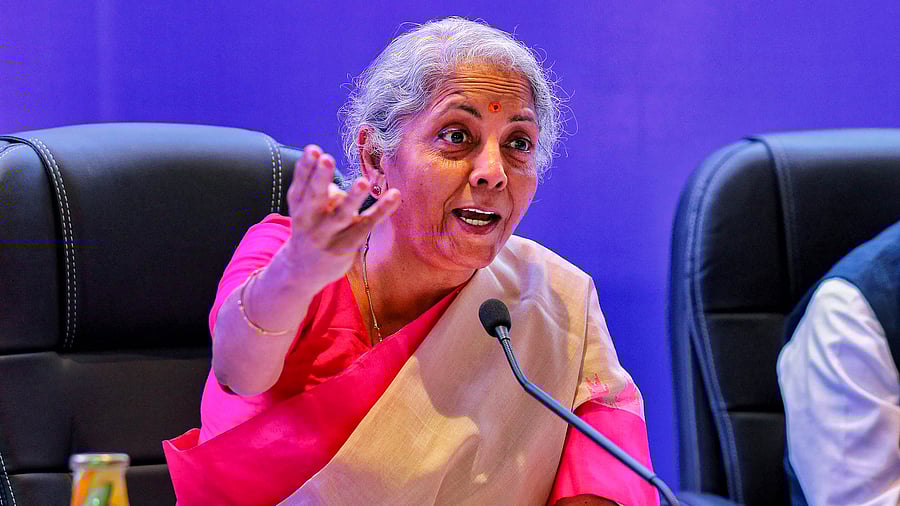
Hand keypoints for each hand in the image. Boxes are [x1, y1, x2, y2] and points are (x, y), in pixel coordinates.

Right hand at [282, 145, 399, 286]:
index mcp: (298, 207)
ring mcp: (330, 235)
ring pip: (342, 214)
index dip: (305, 167)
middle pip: (315, 197)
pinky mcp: (349, 244)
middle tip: (326, 158)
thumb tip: (327, 170)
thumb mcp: (302, 208)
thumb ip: (311, 187)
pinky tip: (395, 195)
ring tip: (363, 182)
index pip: (301, 184)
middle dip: (320, 178)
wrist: (302, 271)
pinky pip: (367, 224)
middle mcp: (311, 221)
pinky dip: (382, 209)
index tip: (312, 150)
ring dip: (353, 197)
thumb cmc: (309, 228)